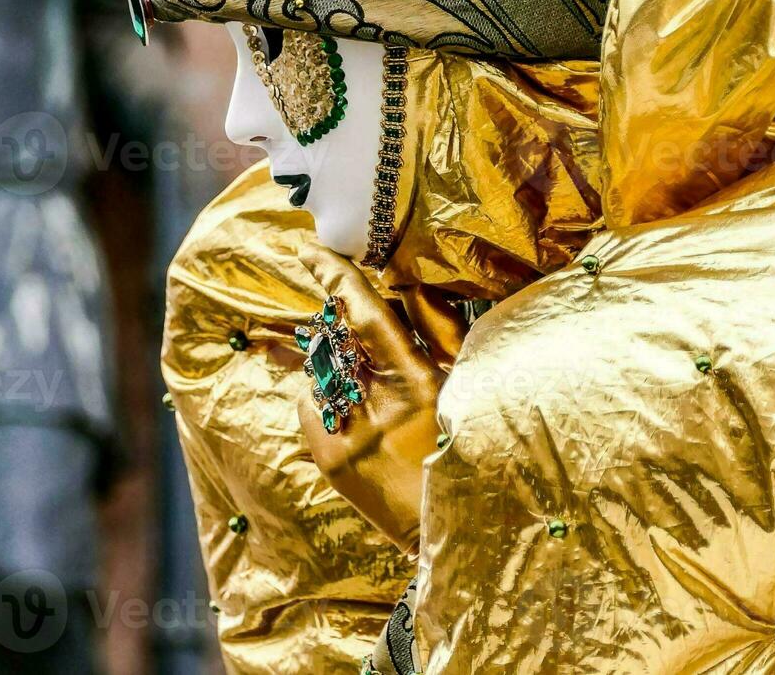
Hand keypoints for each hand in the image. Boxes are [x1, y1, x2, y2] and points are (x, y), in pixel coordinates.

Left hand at [297, 246, 456, 553]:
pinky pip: (311, 405)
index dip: (337, 278)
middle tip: (335, 307)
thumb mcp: (465, 385)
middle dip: (331, 320)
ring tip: (365, 386)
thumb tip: (408, 283)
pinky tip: (354, 416)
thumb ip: (441, 330)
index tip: (309, 249)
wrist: (441, 525)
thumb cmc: (464, 447)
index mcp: (420, 383)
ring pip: (320, 372)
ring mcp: (347, 435)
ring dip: (334, 366)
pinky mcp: (327, 458)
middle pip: (336, 340)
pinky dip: (325, 399)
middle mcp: (378, 407)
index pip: (369, 317)